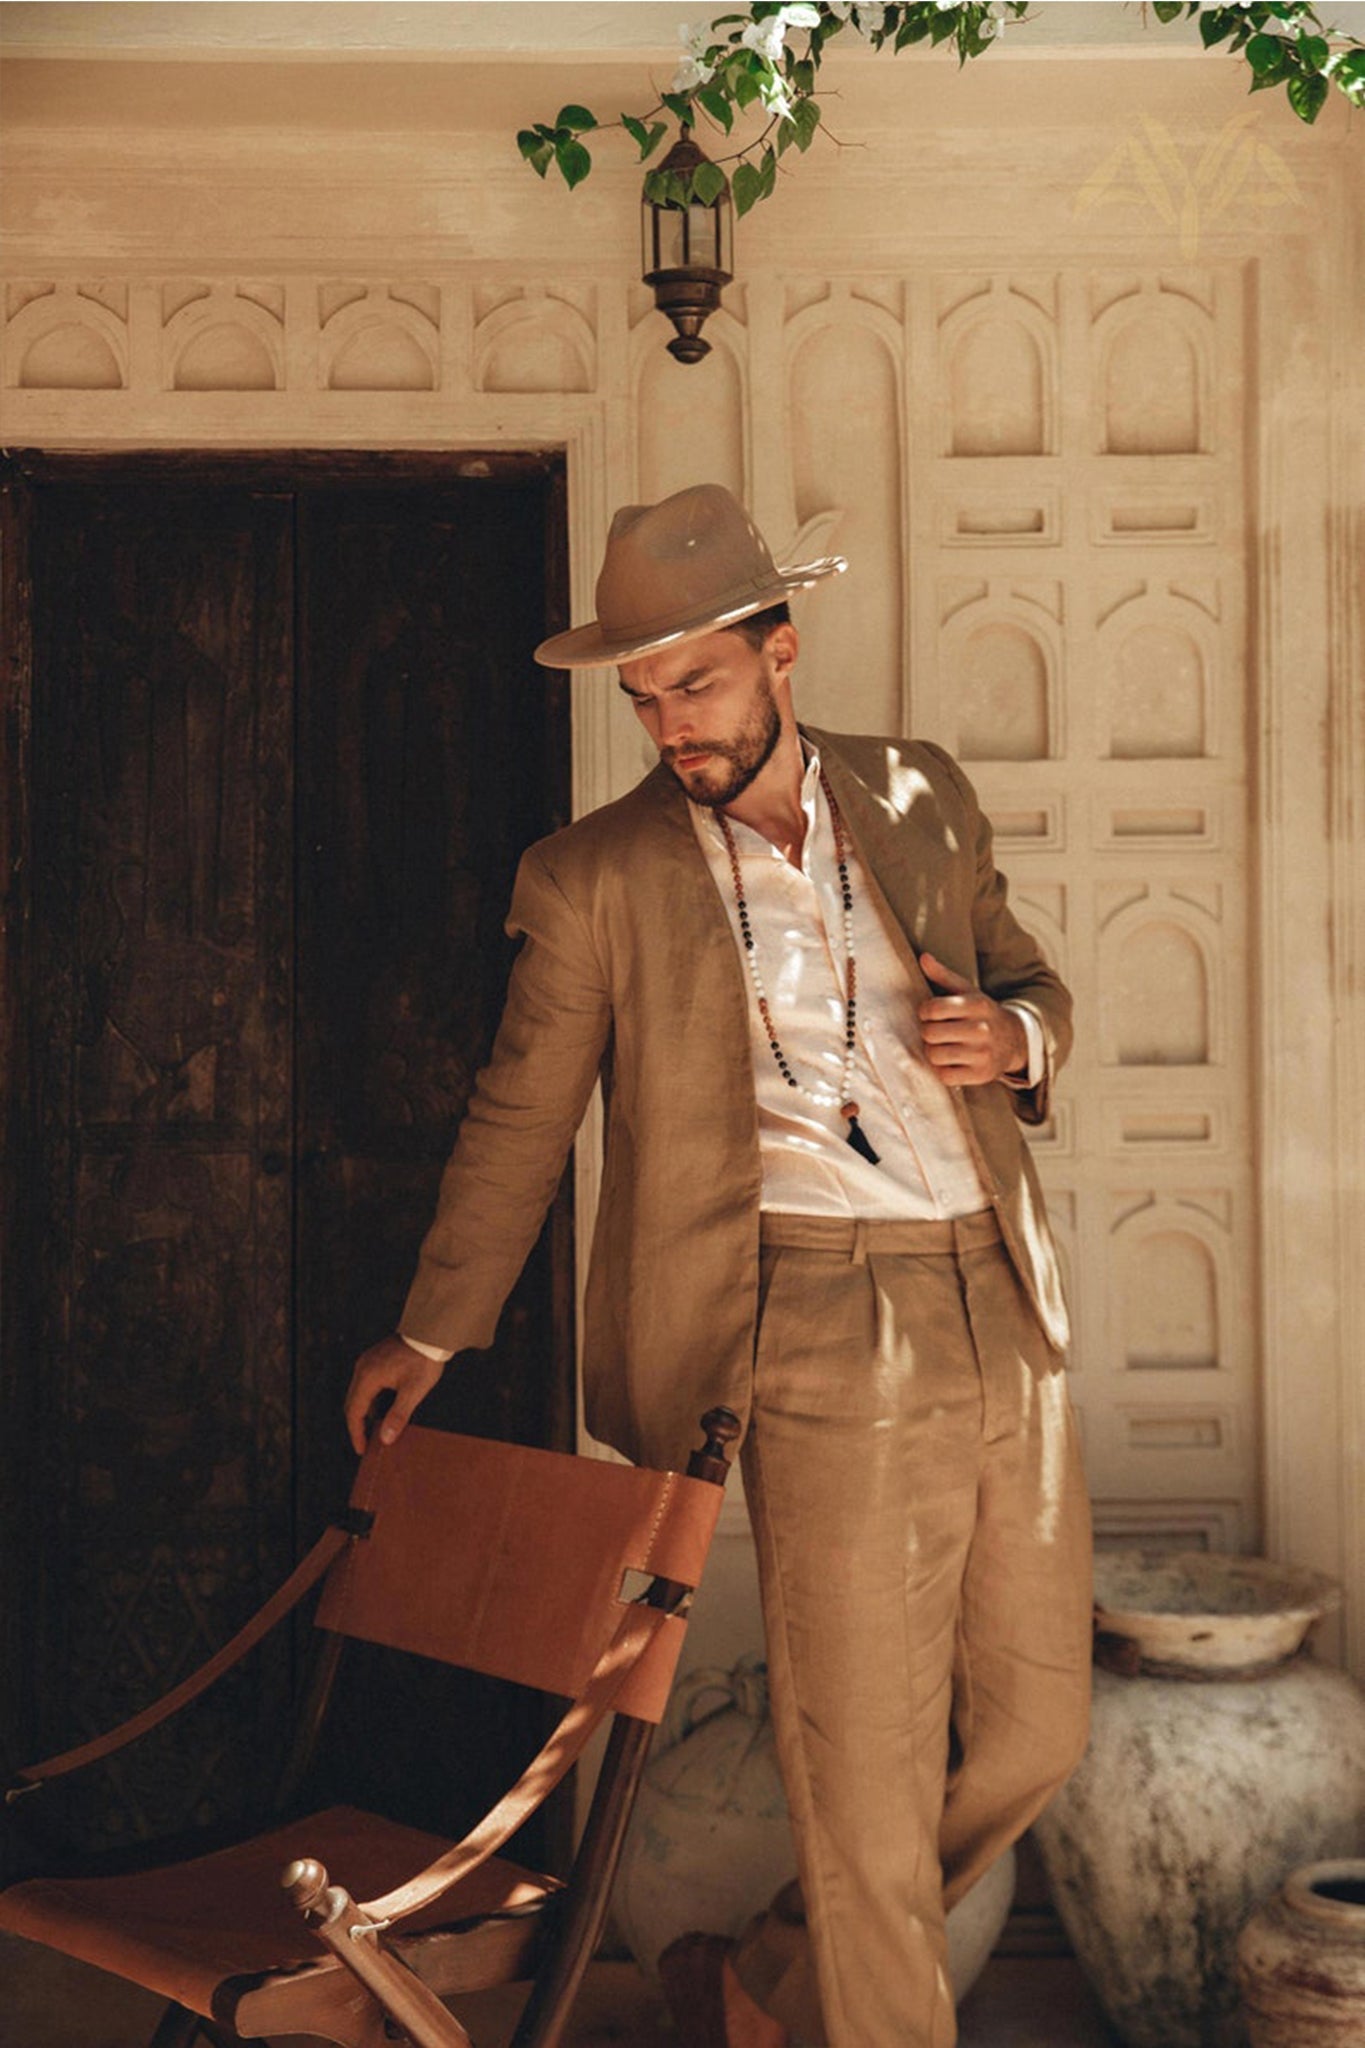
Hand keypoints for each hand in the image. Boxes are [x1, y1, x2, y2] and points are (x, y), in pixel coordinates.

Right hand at [345, 1335, 445, 1456]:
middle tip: (367, 1443)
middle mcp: (362, 1368)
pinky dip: (372, 1399)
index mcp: (367, 1377)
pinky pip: (367, 1384)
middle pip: (353, 1403)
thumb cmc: (424, 1360)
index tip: (362, 1450)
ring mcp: (368, 1362)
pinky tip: (385, 1408)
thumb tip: (385, 1439)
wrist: (431, 1332)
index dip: (356, 1433)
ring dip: (366, 1412)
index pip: (354, 1412)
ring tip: (377, 1429)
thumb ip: (398, 1416)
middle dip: (359, 1425)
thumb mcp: (413, 1391)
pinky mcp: (376, 1359)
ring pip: (360, 1393)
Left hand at [918, 951, 1027, 1087]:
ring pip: (935, 1055)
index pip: (933, 1009)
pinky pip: (945, 1076)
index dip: (925, 1012)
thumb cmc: (981, 1013)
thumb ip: (943, 975)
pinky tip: (950, 1061)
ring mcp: (982, 1054)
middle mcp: (982, 1029)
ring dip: (933, 1051)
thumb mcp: (968, 992)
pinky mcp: (980, 1075)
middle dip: (928, 1032)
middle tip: (936, 1031)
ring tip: (942, 1046)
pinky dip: (942, 1070)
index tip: (930, 1014)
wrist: (1014, 1041)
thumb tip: (923, 957)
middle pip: (930, 1033)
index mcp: (977, 1005)